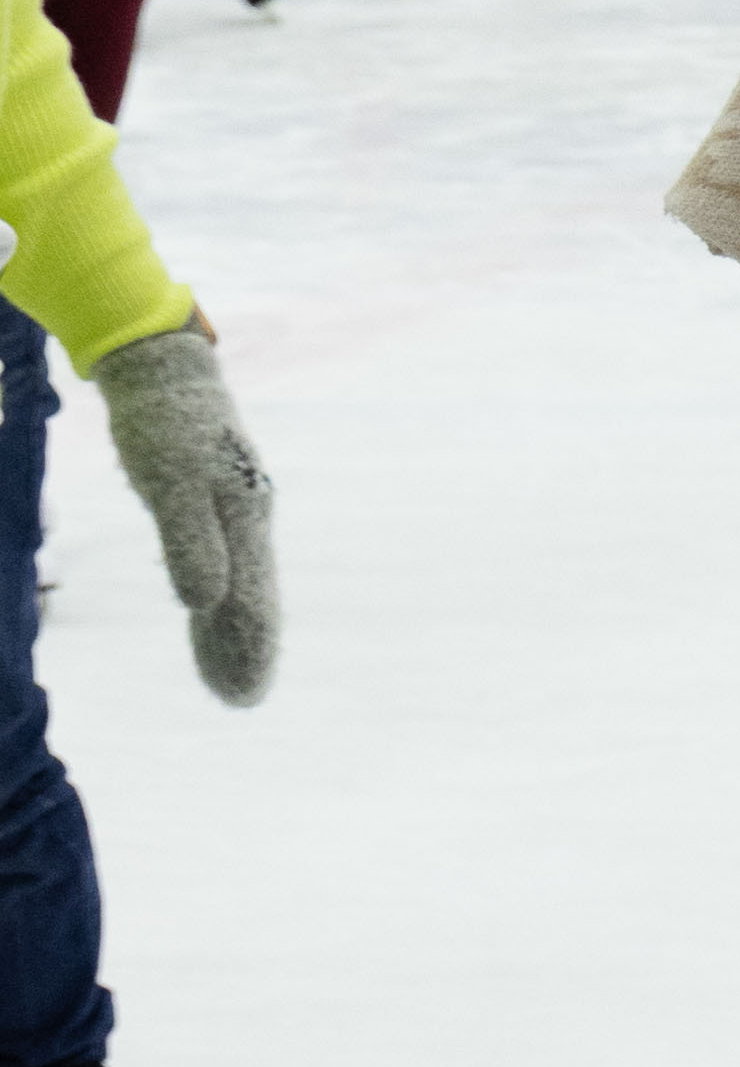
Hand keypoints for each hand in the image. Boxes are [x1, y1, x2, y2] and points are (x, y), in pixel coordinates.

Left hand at [93, 318, 276, 703]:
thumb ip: (190, 543)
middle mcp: (247, 517)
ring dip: (231, 628)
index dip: (248, 649)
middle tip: (240, 699)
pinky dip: (218, 596)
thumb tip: (205, 604)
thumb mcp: (171, 484)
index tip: (244, 696)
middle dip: (245, 648)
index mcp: (245, 518)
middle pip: (251, 596)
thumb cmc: (164, 424)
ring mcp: (231, 508)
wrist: (162, 367)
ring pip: (237, 581)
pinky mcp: (209, 500)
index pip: (251, 599)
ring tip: (226, 672)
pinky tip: (209, 610)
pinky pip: (221, 561)